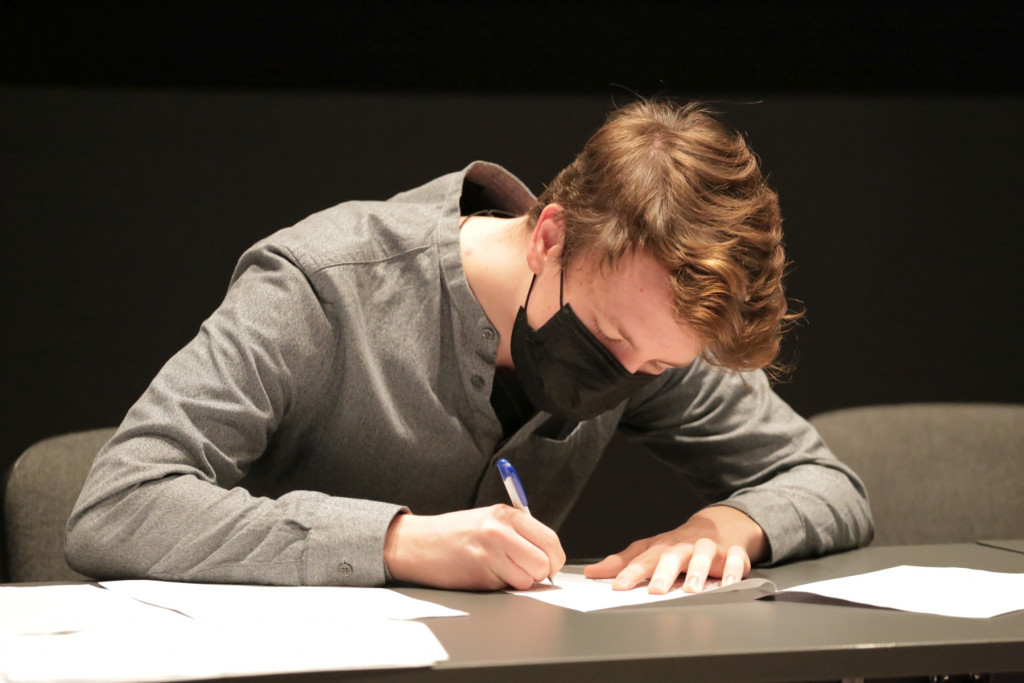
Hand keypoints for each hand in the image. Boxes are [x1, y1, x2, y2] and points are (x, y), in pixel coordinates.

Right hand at [383, 505, 565, 590]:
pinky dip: (502, 587)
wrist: (417, 543)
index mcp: (506, 514)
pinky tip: (486, 574)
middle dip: (541, 573)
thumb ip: (519, 531)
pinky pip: (507, 588)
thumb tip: (549, 554)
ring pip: (528, 579)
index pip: (550, 539)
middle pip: (544, 562)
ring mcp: (490, 554)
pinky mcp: (480, 575)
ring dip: (520, 581)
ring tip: (501, 570)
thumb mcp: (489, 518)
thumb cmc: (455, 533)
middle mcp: (500, 531)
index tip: (551, 564)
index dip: (555, 557)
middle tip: (528, 571)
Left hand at [584, 505, 766, 593]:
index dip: (630, 573)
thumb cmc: (677, 545)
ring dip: (697, 571)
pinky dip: (734, 570)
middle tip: (654, 590)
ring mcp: (709, 549)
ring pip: (703, 556)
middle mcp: (684, 547)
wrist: (716, 526)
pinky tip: (729, 583)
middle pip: (672, 557)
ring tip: (691, 590)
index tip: (618, 587)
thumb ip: (622, 563)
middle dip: (663, 573)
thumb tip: (592, 572)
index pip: (643, 560)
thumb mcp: (649, 551)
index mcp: (662, 547)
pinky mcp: (733, 554)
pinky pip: (736, 561)